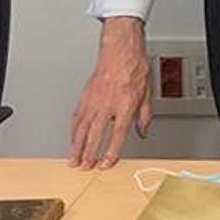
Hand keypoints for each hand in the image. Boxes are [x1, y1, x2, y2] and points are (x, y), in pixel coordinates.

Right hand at [68, 16, 151, 169]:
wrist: (121, 52)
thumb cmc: (135, 70)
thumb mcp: (147, 95)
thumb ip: (144, 117)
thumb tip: (143, 132)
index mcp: (125, 106)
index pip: (117, 135)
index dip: (111, 152)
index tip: (106, 163)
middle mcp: (108, 105)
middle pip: (95, 135)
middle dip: (89, 154)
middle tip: (85, 166)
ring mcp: (94, 101)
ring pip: (81, 128)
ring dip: (76, 146)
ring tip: (74, 159)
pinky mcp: (85, 97)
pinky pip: (77, 117)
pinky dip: (73, 130)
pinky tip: (72, 139)